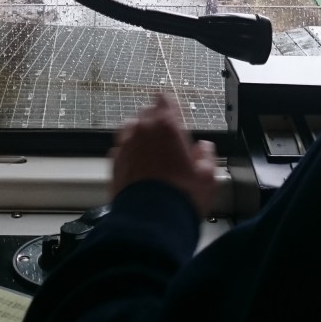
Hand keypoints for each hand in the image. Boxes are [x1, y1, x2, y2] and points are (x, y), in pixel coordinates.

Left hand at [110, 92, 216, 218]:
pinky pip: (120, 148)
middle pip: (147, 112)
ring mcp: (125, 145)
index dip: (168, 103)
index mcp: (168, 127)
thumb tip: (205, 150)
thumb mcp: (207, 178)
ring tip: (149, 147)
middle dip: (156, 119)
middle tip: (165, 134)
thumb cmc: (179, 199)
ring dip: (139, 132)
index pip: (164, 100)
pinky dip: (128, 152)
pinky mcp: (114, 162)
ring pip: (130, 127)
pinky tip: (136, 164)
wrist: (150, 222)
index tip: (171, 108)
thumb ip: (207, 158)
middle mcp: (144, 130)